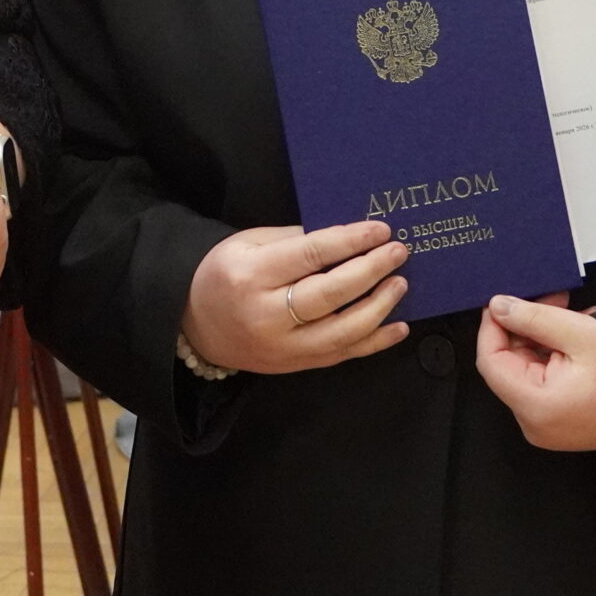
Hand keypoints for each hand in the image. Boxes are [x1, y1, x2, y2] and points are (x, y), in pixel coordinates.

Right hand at [180, 220, 411, 373]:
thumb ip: (295, 239)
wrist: (195, 325)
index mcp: (252, 275)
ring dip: (378, 307)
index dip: (349, 241)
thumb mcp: (248, 243)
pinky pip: (341, 355)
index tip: (379, 229)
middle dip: (370, 270)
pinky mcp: (294, 365)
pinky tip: (398, 326)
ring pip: (341, 332)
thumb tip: (346, 236)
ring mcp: (282, 346)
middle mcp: (267, 315)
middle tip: (398, 252)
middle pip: (330, 294)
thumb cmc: (224, 274)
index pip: (310, 255)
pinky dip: (374, 342)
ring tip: (400, 284)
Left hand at [475, 292, 595, 451]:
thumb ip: (533, 317)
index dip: (492, 327)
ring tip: (576, 315)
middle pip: (510, 364)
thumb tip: (498, 307)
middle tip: (554, 299)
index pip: (490, 361)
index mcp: (534, 406)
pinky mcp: (560, 423)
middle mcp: (535, 424)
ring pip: (529, 369)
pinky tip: (578, 335)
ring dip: (545, 337)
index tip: (502, 301)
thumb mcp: (579, 334)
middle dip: (527, 326)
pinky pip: (544, 382)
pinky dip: (556, 355)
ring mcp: (547, 426)